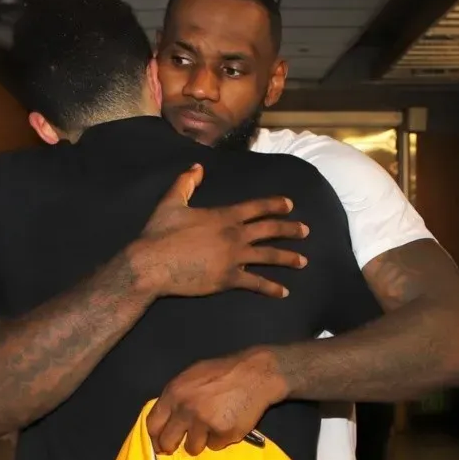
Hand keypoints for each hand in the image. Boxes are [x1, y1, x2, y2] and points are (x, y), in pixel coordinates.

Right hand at [131, 164, 308, 299]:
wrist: (152, 264)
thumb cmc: (159, 233)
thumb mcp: (171, 202)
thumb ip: (186, 183)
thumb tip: (196, 167)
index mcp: (224, 215)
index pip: (256, 207)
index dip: (275, 205)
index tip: (290, 205)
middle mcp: (234, 235)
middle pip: (270, 230)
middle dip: (290, 229)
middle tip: (306, 231)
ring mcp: (234, 258)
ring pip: (269, 256)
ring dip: (288, 259)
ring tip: (303, 262)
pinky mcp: (228, 279)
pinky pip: (255, 283)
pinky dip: (271, 288)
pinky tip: (283, 292)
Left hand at [147, 348, 286, 454]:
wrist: (255, 374)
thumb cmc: (222, 373)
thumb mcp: (191, 377)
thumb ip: (176, 397)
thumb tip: (165, 420)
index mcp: (174, 393)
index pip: (153, 424)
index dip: (155, 436)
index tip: (159, 443)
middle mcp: (186, 409)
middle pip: (168, 442)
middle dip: (172, 446)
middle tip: (180, 443)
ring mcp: (205, 423)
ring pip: (192, 447)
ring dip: (201, 440)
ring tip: (212, 425)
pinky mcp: (223, 434)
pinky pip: (215, 445)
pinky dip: (221, 438)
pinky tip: (228, 422)